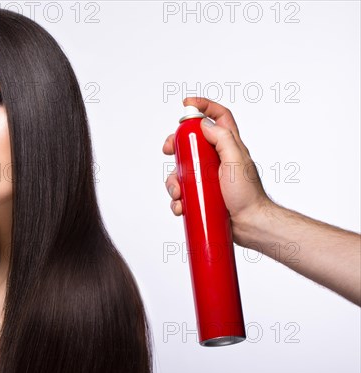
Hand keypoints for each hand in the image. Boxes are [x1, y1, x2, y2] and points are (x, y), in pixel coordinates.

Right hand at [162, 97, 271, 244]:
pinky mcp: (202, 195)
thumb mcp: (236, 160)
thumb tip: (204, 124)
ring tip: (177, 193)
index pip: (218, 117)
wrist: (250, 225)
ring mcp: (209, 178)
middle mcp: (217, 159)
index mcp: (229, 146)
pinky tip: (180, 206)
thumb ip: (223, 138)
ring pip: (182, 170)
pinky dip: (177, 200)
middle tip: (168, 149)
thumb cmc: (248, 195)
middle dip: (176, 145)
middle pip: (192, 142)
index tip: (186, 103)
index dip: (203, 105)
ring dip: (173, 181)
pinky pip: (183, 193)